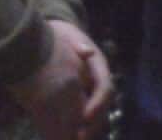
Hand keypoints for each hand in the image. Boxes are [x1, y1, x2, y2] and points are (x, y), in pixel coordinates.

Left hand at [9, 20, 112, 139]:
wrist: (56, 33)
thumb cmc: (62, 34)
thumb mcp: (68, 33)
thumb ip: (77, 42)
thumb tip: (88, 51)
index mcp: (99, 65)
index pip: (105, 87)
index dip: (98, 103)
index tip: (85, 116)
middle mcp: (98, 79)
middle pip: (103, 106)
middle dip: (93, 123)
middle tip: (80, 136)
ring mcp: (90, 88)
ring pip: (96, 113)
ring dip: (88, 128)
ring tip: (75, 139)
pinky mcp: (80, 96)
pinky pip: (83, 113)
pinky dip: (78, 125)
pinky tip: (67, 135)